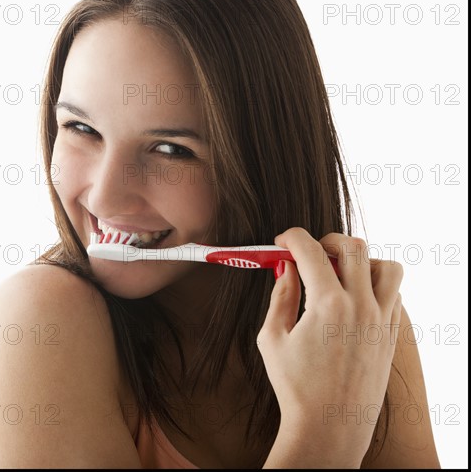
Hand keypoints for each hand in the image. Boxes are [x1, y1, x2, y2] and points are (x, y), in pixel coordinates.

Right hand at [258, 227, 402, 467]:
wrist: (329, 428)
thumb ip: (280, 295)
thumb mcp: (272, 338)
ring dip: (361, 260)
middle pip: (353, 246)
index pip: (310, 249)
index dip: (291, 238)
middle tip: (310, 253)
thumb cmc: (296, 387)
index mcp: (328, 305)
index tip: (281, 242)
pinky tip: (354, 297)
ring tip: (340, 274)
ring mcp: (382, 320)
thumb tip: (286, 269)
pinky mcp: (391, 335)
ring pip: (386, 265)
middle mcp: (361, 307)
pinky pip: (394, 292)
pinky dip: (376, 284)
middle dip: (327, 240)